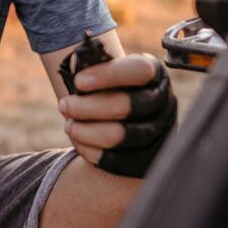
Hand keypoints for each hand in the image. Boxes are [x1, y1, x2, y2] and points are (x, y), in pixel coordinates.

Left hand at [57, 53, 176, 177]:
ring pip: (117, 136)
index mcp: (154, 74)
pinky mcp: (145, 159)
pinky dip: (89, 150)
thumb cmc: (110, 88)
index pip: (139, 70)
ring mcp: (158, 132)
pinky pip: (113, 159)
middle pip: (124, 106)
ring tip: (69, 124)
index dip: (107, 75)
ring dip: (84, 131)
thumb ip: (95, 67)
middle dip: (86, 106)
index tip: (78, 81)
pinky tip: (78, 140)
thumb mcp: (108, 71)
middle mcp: (162, 102)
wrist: (125, 117)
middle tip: (64, 105)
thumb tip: (74, 73)